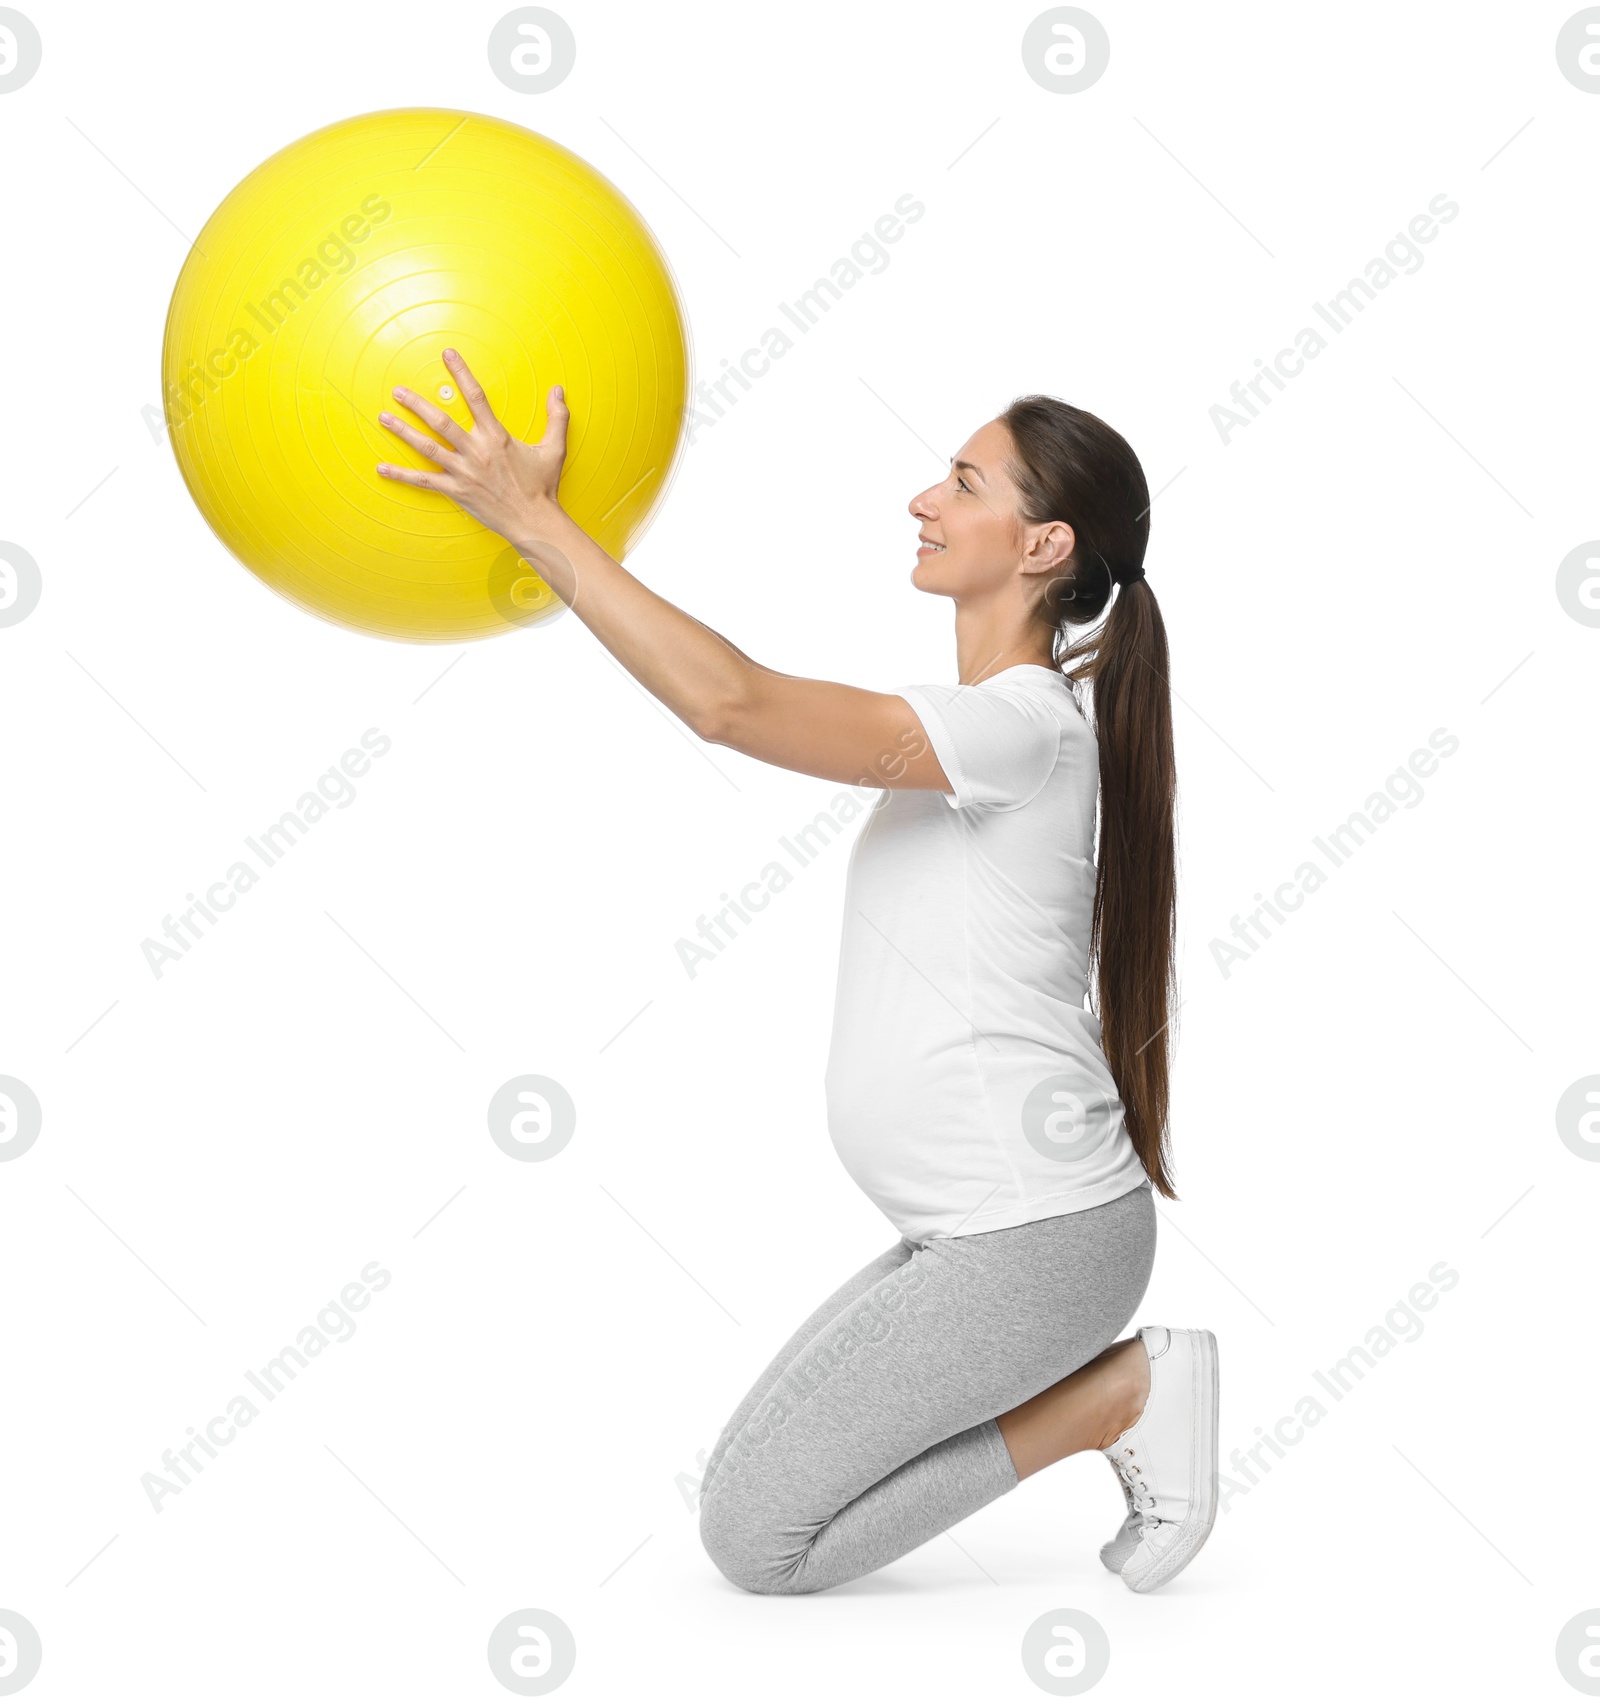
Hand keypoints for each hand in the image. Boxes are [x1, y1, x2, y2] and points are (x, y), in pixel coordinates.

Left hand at [376, 349, 567, 540]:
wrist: (535, 522)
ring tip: (384, 417)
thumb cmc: (543, 487)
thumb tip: (558, 390)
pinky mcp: (457, 491)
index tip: (448, 355)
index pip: (476, 397)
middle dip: (417, 404)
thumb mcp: (555, 449)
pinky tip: (382, 468)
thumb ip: (557, 417)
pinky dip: (402, 476)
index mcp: (497, 437)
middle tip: (398, 391)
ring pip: (428, 448)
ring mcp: (464, 472)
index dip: (461, 374)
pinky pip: (425, 482)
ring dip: (404, 432)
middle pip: (441, 421)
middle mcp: (477, 451)